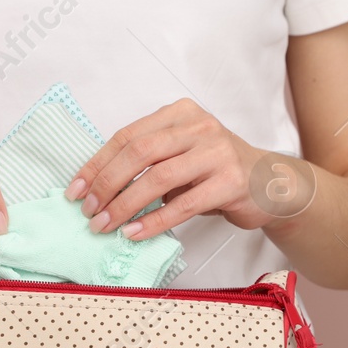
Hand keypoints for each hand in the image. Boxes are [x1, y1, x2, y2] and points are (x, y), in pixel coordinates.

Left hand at [67, 98, 299, 239]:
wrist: (271, 184)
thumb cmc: (217, 171)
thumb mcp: (182, 154)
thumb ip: (149, 162)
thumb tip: (99, 189)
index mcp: (180, 114)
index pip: (128, 136)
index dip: (97, 164)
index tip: (76, 189)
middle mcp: (198, 126)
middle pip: (139, 153)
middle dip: (106, 184)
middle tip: (88, 211)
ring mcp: (217, 152)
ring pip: (158, 178)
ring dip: (125, 206)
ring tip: (105, 226)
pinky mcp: (230, 182)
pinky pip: (183, 205)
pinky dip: (154, 221)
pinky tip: (135, 234)